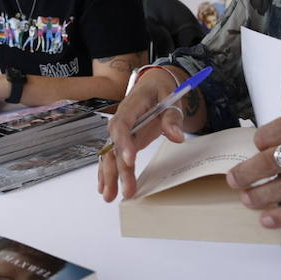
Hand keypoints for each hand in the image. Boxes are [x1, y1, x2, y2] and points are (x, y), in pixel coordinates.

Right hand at [97, 68, 188, 201]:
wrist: (153, 83)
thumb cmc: (161, 90)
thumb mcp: (171, 98)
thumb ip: (172, 117)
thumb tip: (176, 136)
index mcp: (131, 107)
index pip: (122, 125)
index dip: (124, 143)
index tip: (129, 161)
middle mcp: (120, 121)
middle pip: (114, 146)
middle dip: (116, 170)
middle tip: (121, 190)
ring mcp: (120, 132)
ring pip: (110, 155)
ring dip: (108, 175)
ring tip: (108, 196)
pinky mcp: (123, 140)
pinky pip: (112, 156)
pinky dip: (107, 172)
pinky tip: (104, 187)